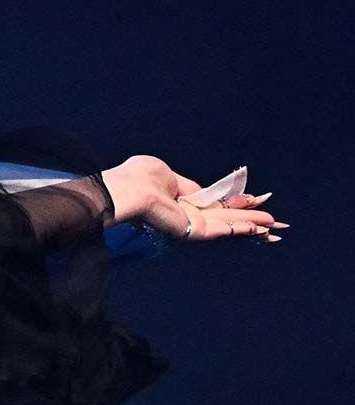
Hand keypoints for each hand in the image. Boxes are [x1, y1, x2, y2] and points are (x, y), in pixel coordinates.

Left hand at [101, 155, 285, 243]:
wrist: (128, 190)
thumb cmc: (139, 177)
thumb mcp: (167, 174)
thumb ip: (189, 185)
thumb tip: (202, 192)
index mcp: (179, 199)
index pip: (213, 203)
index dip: (235, 202)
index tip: (255, 199)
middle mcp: (186, 214)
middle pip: (225, 217)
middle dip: (251, 218)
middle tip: (275, 221)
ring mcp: (189, 224)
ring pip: (228, 226)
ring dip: (252, 225)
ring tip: (274, 227)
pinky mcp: (190, 231)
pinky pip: (221, 230)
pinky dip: (242, 230)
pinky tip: (260, 230)